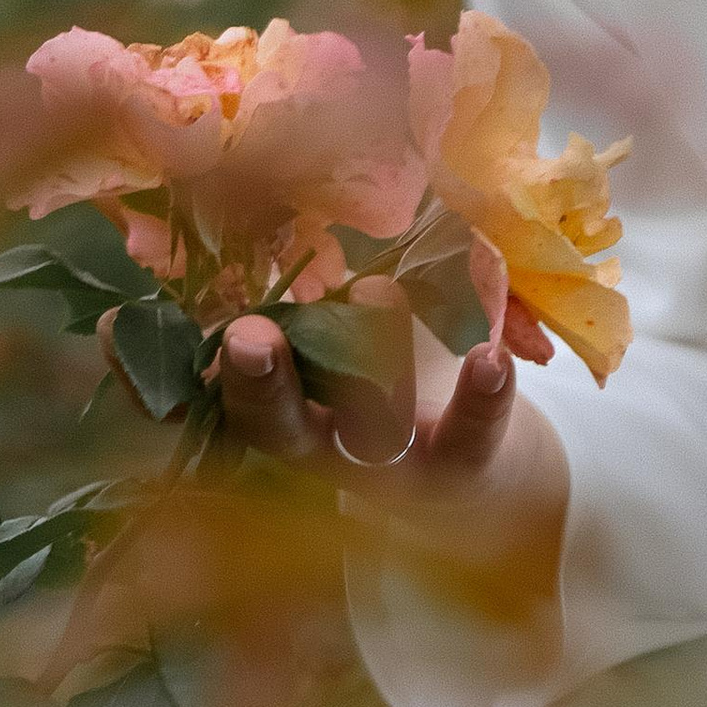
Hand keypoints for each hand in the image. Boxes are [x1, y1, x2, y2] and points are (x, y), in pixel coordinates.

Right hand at [214, 283, 569, 632]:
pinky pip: (468, 437)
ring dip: (371, 361)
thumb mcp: (339, 355)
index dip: (222, 372)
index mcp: (289, 417)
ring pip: (372, 426)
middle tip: (247, 340)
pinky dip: (479, 398)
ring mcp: (394, 467)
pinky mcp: (462, 466)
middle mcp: (329, 450)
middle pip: (285, 429)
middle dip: (265, 385)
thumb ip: (308, 315)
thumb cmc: (390, 393)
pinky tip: (488, 360)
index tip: (217, 331)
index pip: (240, 402)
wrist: (477, 466)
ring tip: (377, 294)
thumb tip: (267, 240)